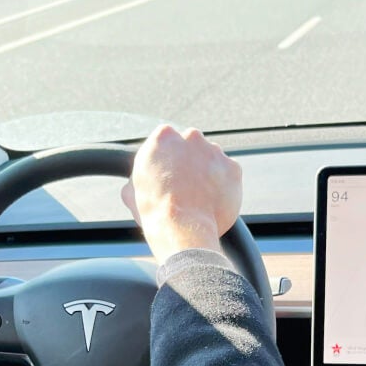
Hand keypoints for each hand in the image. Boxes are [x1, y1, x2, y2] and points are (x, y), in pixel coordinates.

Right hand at [122, 125, 241, 265]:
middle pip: (192, 145)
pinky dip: (224, 186)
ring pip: (212, 159)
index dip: (168, 159)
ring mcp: (215, 151)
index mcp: (164, 136)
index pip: (168, 140)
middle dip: (190, 162)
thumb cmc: (154, 212)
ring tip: (200, 199)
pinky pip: (229, 175)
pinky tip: (213, 202)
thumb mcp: (131, 191)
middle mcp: (191, 136)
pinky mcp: (233, 168)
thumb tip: (137, 180)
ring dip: (208, 173)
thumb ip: (139, 177)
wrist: (182, 228)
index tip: (169, 175)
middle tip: (185, 188)